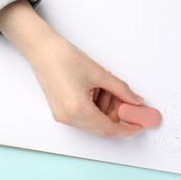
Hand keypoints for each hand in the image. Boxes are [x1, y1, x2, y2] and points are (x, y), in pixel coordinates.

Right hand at [0, 0, 143, 136]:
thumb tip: (135, 100)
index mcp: (78, 109)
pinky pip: (85, 117)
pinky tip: (97, 90)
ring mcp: (63, 116)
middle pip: (102, 128)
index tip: (139, 126)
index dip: (127, 129)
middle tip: (126, 100)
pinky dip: (96, 107)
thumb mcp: (99, 73)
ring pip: (94, 122)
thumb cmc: (64, 58)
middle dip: (117, 115)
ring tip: (106, 87)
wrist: (42, 50)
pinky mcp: (61, 112)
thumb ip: (121, 89)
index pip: (109, 129)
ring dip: (106, 109)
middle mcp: (69, 117)